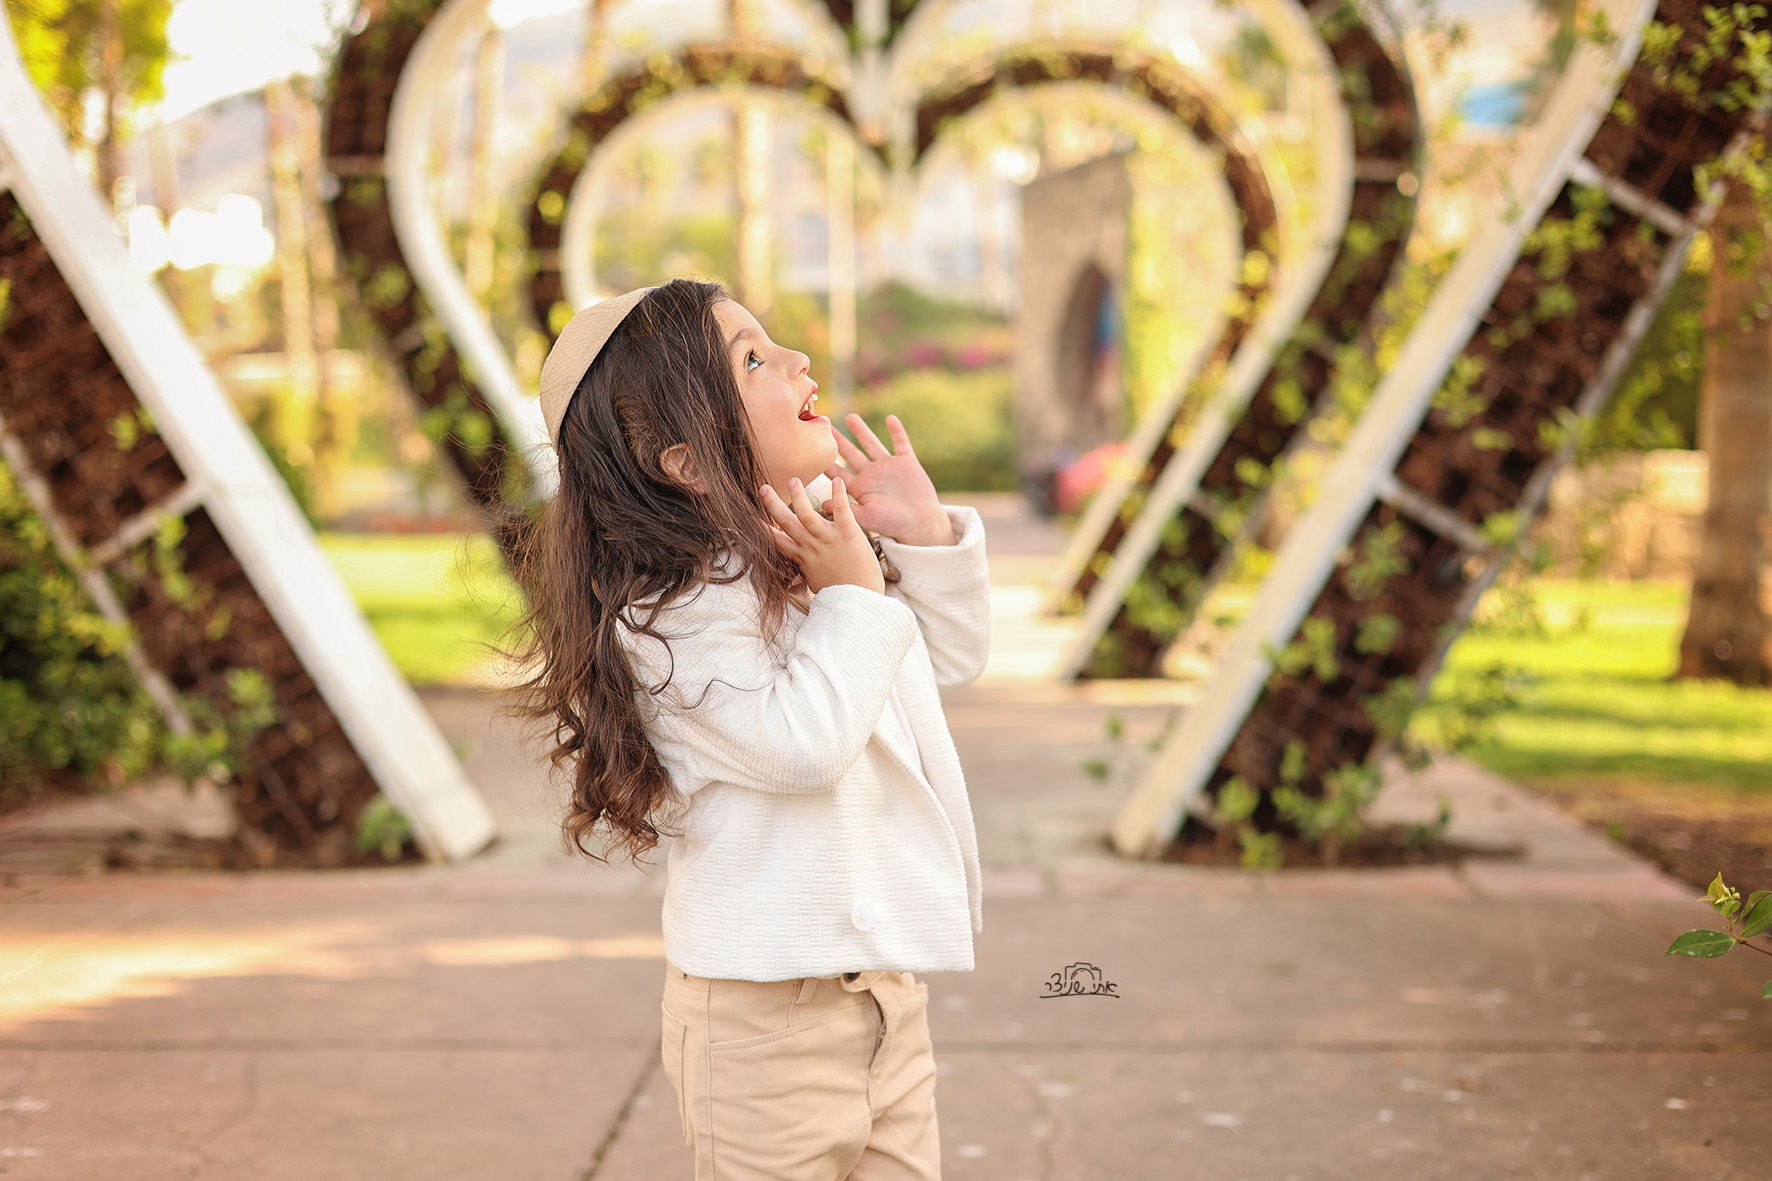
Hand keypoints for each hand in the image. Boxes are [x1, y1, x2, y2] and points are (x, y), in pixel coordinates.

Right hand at [759, 476, 884, 595]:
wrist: (858, 604)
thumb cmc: (840, 594)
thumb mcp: (815, 581)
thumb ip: (806, 568)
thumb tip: (798, 566)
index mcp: (802, 558)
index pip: (776, 540)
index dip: (762, 527)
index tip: (749, 516)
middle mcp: (811, 546)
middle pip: (786, 522)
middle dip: (773, 504)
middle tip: (763, 487)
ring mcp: (829, 540)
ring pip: (807, 514)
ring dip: (799, 496)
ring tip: (793, 480)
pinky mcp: (849, 535)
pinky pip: (842, 511)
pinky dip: (839, 495)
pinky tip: (837, 481)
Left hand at [821, 414, 953, 545]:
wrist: (920, 524)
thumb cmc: (892, 524)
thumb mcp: (865, 518)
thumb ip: (845, 508)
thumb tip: (822, 504)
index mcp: (859, 487)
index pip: (837, 471)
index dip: (825, 461)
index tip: (811, 448)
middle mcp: (871, 474)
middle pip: (850, 453)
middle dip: (839, 440)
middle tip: (825, 425)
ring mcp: (888, 467)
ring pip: (872, 444)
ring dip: (862, 431)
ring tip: (850, 417)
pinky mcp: (907, 463)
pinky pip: (901, 443)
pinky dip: (897, 431)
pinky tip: (890, 419)